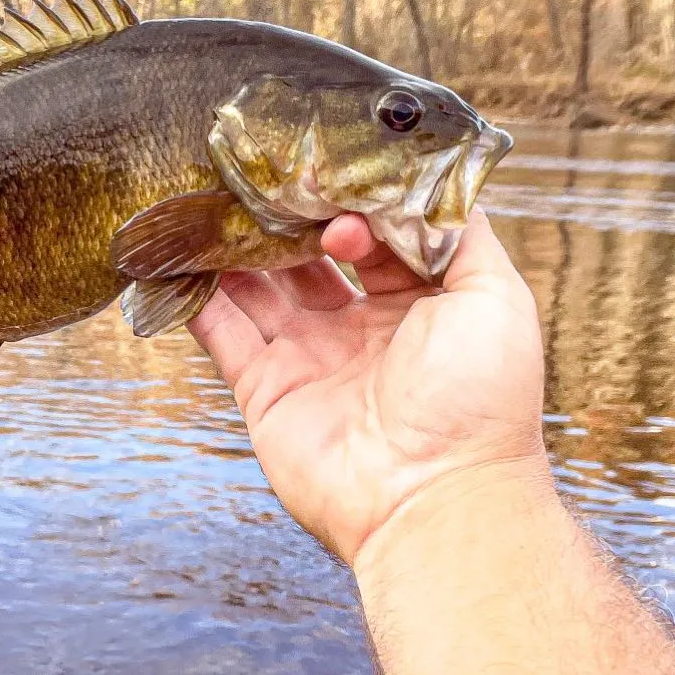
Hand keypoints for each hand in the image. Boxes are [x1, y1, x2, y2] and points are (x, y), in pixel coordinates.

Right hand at [188, 210, 546, 565]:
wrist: (433, 500)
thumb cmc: (477, 402)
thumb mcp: (495, 298)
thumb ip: (463, 233)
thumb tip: (425, 182)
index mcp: (418, 306)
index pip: (374, 235)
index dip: (353, 205)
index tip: (335, 188)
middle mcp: (362, 329)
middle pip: (310, 255)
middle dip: (287, 217)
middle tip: (261, 175)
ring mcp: (311, 359)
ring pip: (261, 286)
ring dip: (237, 245)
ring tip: (213, 198)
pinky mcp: (266, 391)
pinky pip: (223, 334)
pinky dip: (198, 296)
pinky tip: (179, 255)